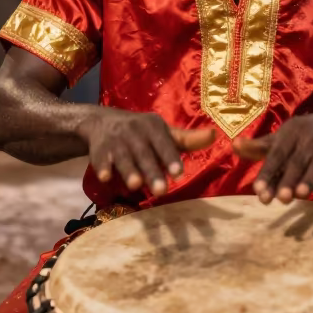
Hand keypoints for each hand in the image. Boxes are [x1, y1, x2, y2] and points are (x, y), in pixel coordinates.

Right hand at [78, 108, 214, 196]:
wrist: (101, 121)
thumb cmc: (141, 132)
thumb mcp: (163, 133)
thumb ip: (187, 139)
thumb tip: (214, 135)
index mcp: (153, 127)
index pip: (164, 143)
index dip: (171, 158)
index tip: (178, 173)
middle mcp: (134, 131)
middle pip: (144, 154)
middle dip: (152, 172)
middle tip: (161, 191)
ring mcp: (115, 140)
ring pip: (123, 157)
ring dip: (128, 170)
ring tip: (135, 185)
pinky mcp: (98, 149)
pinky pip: (100, 159)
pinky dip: (102, 167)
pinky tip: (105, 177)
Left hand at [233, 111, 312, 204]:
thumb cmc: (307, 134)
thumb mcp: (284, 137)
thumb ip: (260, 147)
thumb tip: (233, 146)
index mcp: (290, 133)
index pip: (276, 155)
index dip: (267, 172)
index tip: (257, 191)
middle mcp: (309, 137)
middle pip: (296, 162)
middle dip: (287, 180)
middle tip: (279, 199)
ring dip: (310, 179)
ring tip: (301, 195)